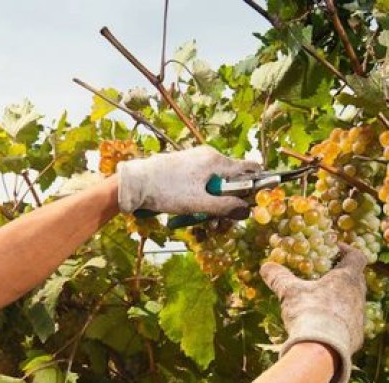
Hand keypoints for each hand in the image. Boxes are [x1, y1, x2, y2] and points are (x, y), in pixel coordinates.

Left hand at [117, 146, 261, 218]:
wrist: (134, 184)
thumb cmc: (166, 191)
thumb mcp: (198, 203)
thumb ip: (224, 207)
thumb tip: (247, 210)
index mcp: (215, 160)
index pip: (247, 168)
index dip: (254, 185)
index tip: (254, 200)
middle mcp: (207, 156)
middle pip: (229, 180)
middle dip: (228, 201)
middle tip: (219, 221)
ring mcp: (194, 161)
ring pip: (213, 184)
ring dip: (212, 203)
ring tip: (201, 219)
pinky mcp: (182, 167)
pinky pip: (200, 183)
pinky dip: (200, 197)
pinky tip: (190, 211)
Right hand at [259, 244, 366, 382]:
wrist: (323, 349)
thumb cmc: (309, 312)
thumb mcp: (289, 292)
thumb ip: (279, 277)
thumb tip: (266, 266)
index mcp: (347, 278)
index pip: (356, 257)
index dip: (347, 251)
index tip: (335, 249)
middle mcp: (359, 295)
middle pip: (356, 279)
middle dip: (342, 276)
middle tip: (325, 276)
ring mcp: (360, 317)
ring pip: (353, 302)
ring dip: (341, 299)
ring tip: (321, 302)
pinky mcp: (357, 337)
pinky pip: (349, 323)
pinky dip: (339, 320)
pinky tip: (323, 325)